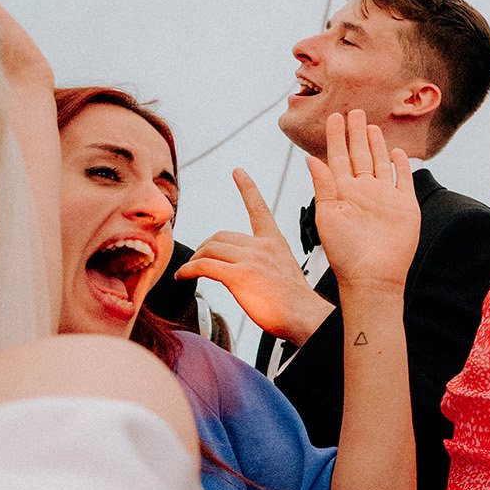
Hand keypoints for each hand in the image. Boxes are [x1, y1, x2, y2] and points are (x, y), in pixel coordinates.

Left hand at [177, 167, 334, 343]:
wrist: (306, 317)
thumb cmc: (295, 303)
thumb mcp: (282, 271)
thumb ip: (262, 262)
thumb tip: (238, 269)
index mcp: (275, 242)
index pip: (259, 208)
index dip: (247, 188)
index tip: (238, 171)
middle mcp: (263, 246)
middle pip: (220, 236)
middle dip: (204, 249)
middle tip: (198, 263)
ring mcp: (251, 259)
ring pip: (209, 250)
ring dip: (195, 260)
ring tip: (189, 272)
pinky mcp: (239, 276)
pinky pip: (203, 266)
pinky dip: (188, 270)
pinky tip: (183, 276)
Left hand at [301, 111, 417, 291]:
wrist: (373, 276)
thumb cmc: (345, 252)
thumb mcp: (327, 216)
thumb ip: (323, 186)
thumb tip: (311, 159)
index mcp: (342, 192)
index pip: (337, 157)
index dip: (336, 137)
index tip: (334, 117)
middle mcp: (363, 191)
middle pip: (359, 155)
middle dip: (355, 133)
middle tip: (353, 111)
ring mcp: (384, 197)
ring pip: (380, 163)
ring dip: (376, 144)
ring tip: (371, 126)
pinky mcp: (404, 205)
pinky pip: (403, 179)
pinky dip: (401, 165)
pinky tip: (397, 152)